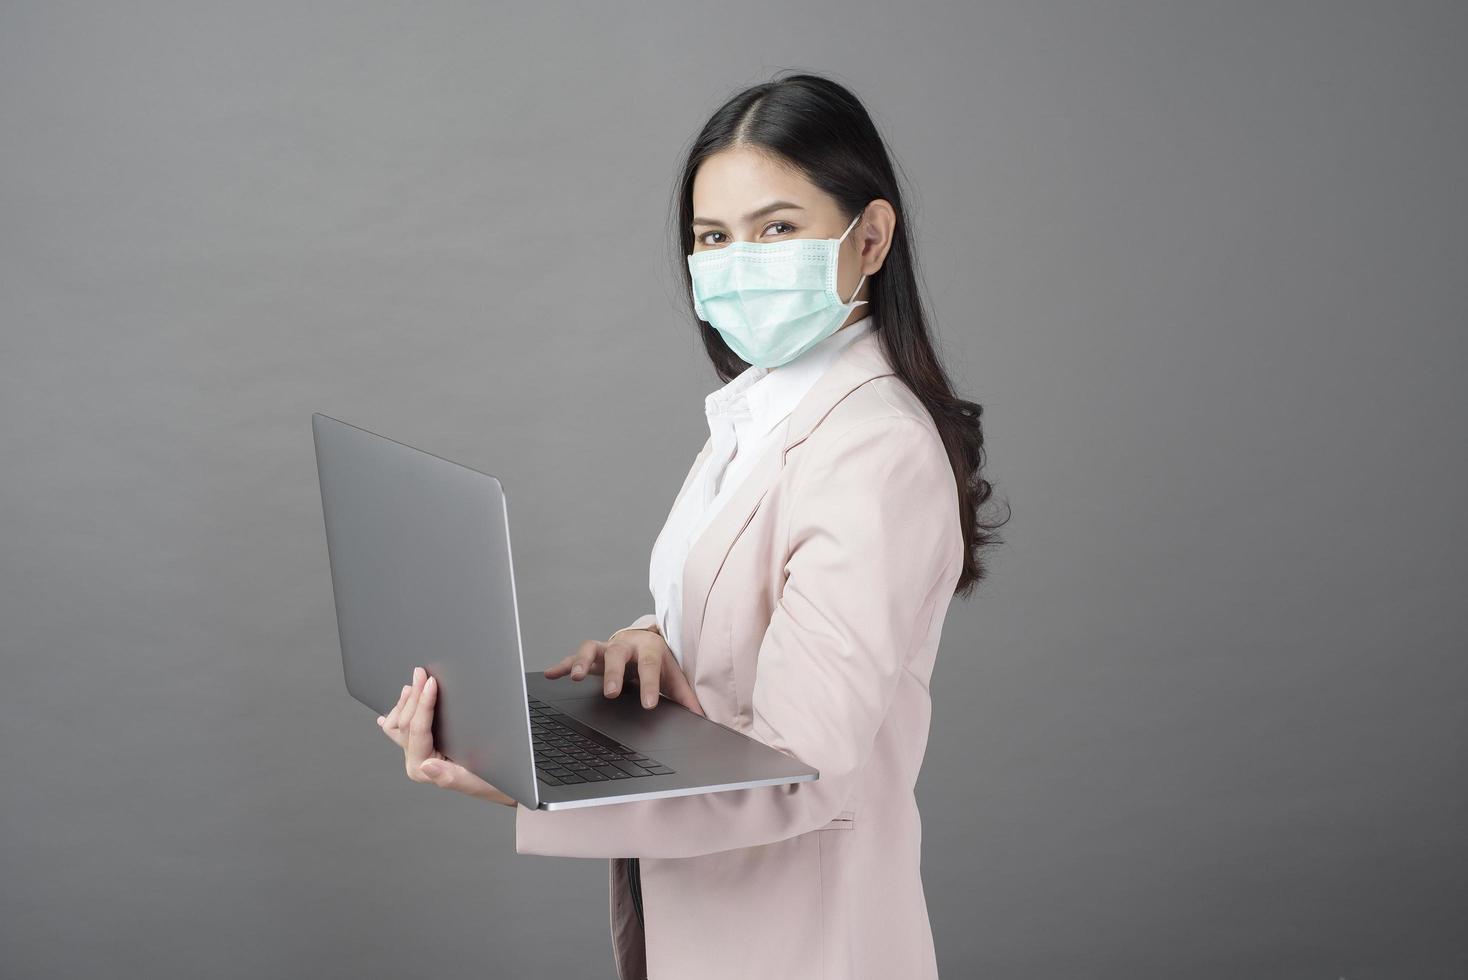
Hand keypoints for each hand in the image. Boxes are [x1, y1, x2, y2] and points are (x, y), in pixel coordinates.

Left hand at [377, 666, 516, 807]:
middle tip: (422, 673)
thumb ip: (449, 776)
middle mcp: (416, 761)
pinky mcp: (421, 747)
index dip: (424, 703)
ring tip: (414, 683)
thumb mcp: (474, 780)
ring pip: (397, 723)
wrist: (497, 785)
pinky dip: (399, 712)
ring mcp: (416, 754)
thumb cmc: (489, 781)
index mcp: (423, 768)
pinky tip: (401, 702)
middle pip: (405, 723)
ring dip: (405, 702)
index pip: (418, 729)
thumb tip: (426, 765)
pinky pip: (400, 729)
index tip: (432, 683)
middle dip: (415, 695)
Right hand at [544, 629, 704, 715]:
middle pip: (619, 655)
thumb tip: (704, 719)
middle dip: (614, 673)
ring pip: (593, 649)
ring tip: (576, 678)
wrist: (643, 641)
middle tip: (612, 693)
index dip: (649, 685)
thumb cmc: (658, 662)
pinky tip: (552, 674)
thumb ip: (685, 698)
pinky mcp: (592, 655)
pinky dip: (563, 665)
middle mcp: (626, 645)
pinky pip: (574, 657)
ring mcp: (607, 648)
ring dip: (583, 662)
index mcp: (650, 649)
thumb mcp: (673, 677)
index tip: (648, 705)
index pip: (650, 667)